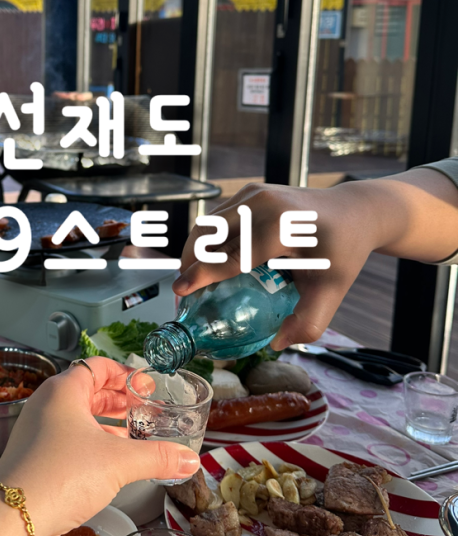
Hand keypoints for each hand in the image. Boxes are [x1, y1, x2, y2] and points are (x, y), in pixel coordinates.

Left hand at [0, 357, 200, 535]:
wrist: (13, 518)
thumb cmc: (57, 476)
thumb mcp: (118, 462)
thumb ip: (157, 457)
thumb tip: (187, 459)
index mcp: (63, 390)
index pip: (98, 366)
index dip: (125, 373)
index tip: (146, 385)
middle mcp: (48, 404)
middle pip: (89, 390)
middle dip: (119, 399)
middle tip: (145, 408)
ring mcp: (40, 430)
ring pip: (80, 416)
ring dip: (108, 422)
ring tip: (134, 433)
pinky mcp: (37, 455)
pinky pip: (70, 438)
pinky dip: (92, 441)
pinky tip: (112, 460)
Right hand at [172, 182, 380, 349]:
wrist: (353, 210)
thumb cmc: (342, 250)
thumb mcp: (332, 288)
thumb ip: (308, 321)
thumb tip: (277, 343)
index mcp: (282, 226)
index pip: (233, 255)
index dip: (203, 274)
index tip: (181, 289)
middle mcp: (262, 203)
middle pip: (210, 234)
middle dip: (190, 261)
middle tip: (184, 290)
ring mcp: (254, 193)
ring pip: (208, 223)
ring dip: (195, 249)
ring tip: (192, 276)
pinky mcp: (249, 191)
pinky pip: (218, 216)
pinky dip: (206, 238)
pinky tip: (208, 259)